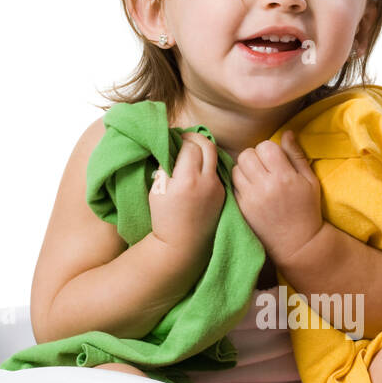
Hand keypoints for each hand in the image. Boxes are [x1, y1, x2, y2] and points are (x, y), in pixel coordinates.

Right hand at [147, 133, 224, 264]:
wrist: (182, 245)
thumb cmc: (164, 218)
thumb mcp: (158, 189)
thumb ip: (166, 165)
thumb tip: (171, 146)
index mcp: (188, 179)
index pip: (189, 145)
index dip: (180, 139)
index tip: (173, 139)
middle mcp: (207, 181)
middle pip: (207, 145)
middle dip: (195, 138)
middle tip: (184, 139)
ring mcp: (218, 188)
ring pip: (215, 157)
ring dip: (203, 150)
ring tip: (190, 153)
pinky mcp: (223, 195)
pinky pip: (216, 172)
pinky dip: (207, 166)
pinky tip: (197, 170)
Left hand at [232, 130, 322, 265]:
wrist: (298, 243)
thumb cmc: (307, 210)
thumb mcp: (310, 181)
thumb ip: (297, 155)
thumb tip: (287, 132)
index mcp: (284, 177)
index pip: (265, 147)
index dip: (269, 150)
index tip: (275, 159)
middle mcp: (265, 186)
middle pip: (247, 155)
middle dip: (255, 157)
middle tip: (264, 167)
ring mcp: (251, 198)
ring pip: (236, 169)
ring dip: (245, 169)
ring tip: (256, 178)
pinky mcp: (242, 209)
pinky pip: (233, 186)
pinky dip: (240, 184)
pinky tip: (251, 190)